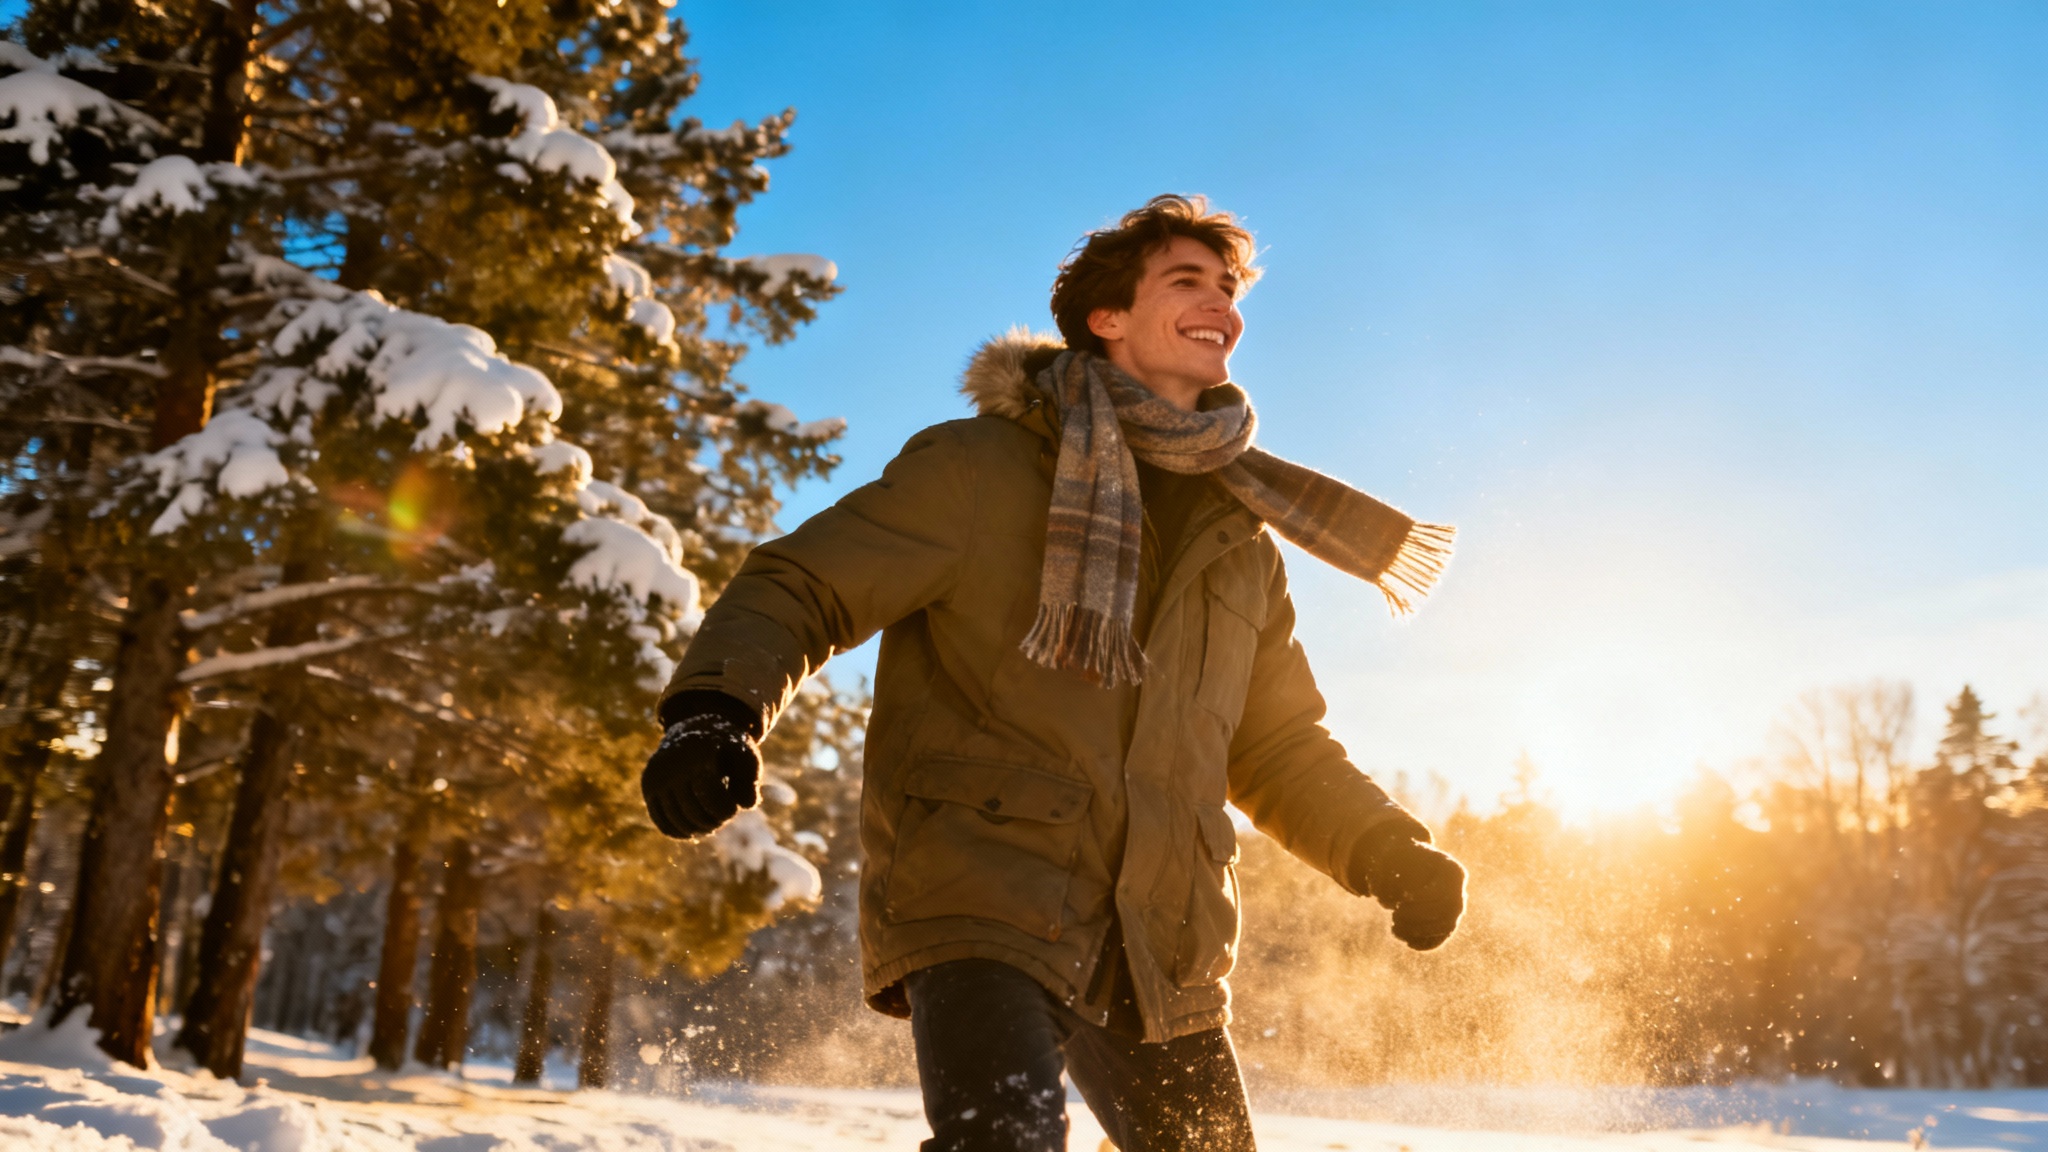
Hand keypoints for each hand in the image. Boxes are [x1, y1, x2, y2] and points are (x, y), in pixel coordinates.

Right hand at [641, 691, 762, 838]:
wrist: (694, 729)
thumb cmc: (725, 746)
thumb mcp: (745, 754)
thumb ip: (751, 779)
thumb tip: (748, 805)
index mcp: (697, 753)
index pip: (710, 796)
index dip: (726, 810)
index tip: (735, 808)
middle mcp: (671, 765)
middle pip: (694, 813)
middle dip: (714, 821)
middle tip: (724, 817)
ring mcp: (656, 777)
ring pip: (678, 822)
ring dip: (699, 830)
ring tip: (712, 822)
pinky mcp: (648, 788)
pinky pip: (662, 822)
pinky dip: (679, 832)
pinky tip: (694, 831)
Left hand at [1356, 832, 1465, 950]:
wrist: (1408, 865)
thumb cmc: (1400, 858)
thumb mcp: (1393, 858)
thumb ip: (1387, 873)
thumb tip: (1380, 895)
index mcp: (1452, 871)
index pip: (1443, 891)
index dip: (1422, 898)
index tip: (1402, 896)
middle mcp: (1459, 892)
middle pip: (1447, 912)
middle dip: (1418, 917)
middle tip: (1395, 915)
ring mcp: (1455, 911)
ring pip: (1445, 928)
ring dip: (1418, 932)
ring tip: (1394, 928)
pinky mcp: (1446, 925)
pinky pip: (1440, 939)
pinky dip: (1424, 943)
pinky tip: (1406, 941)